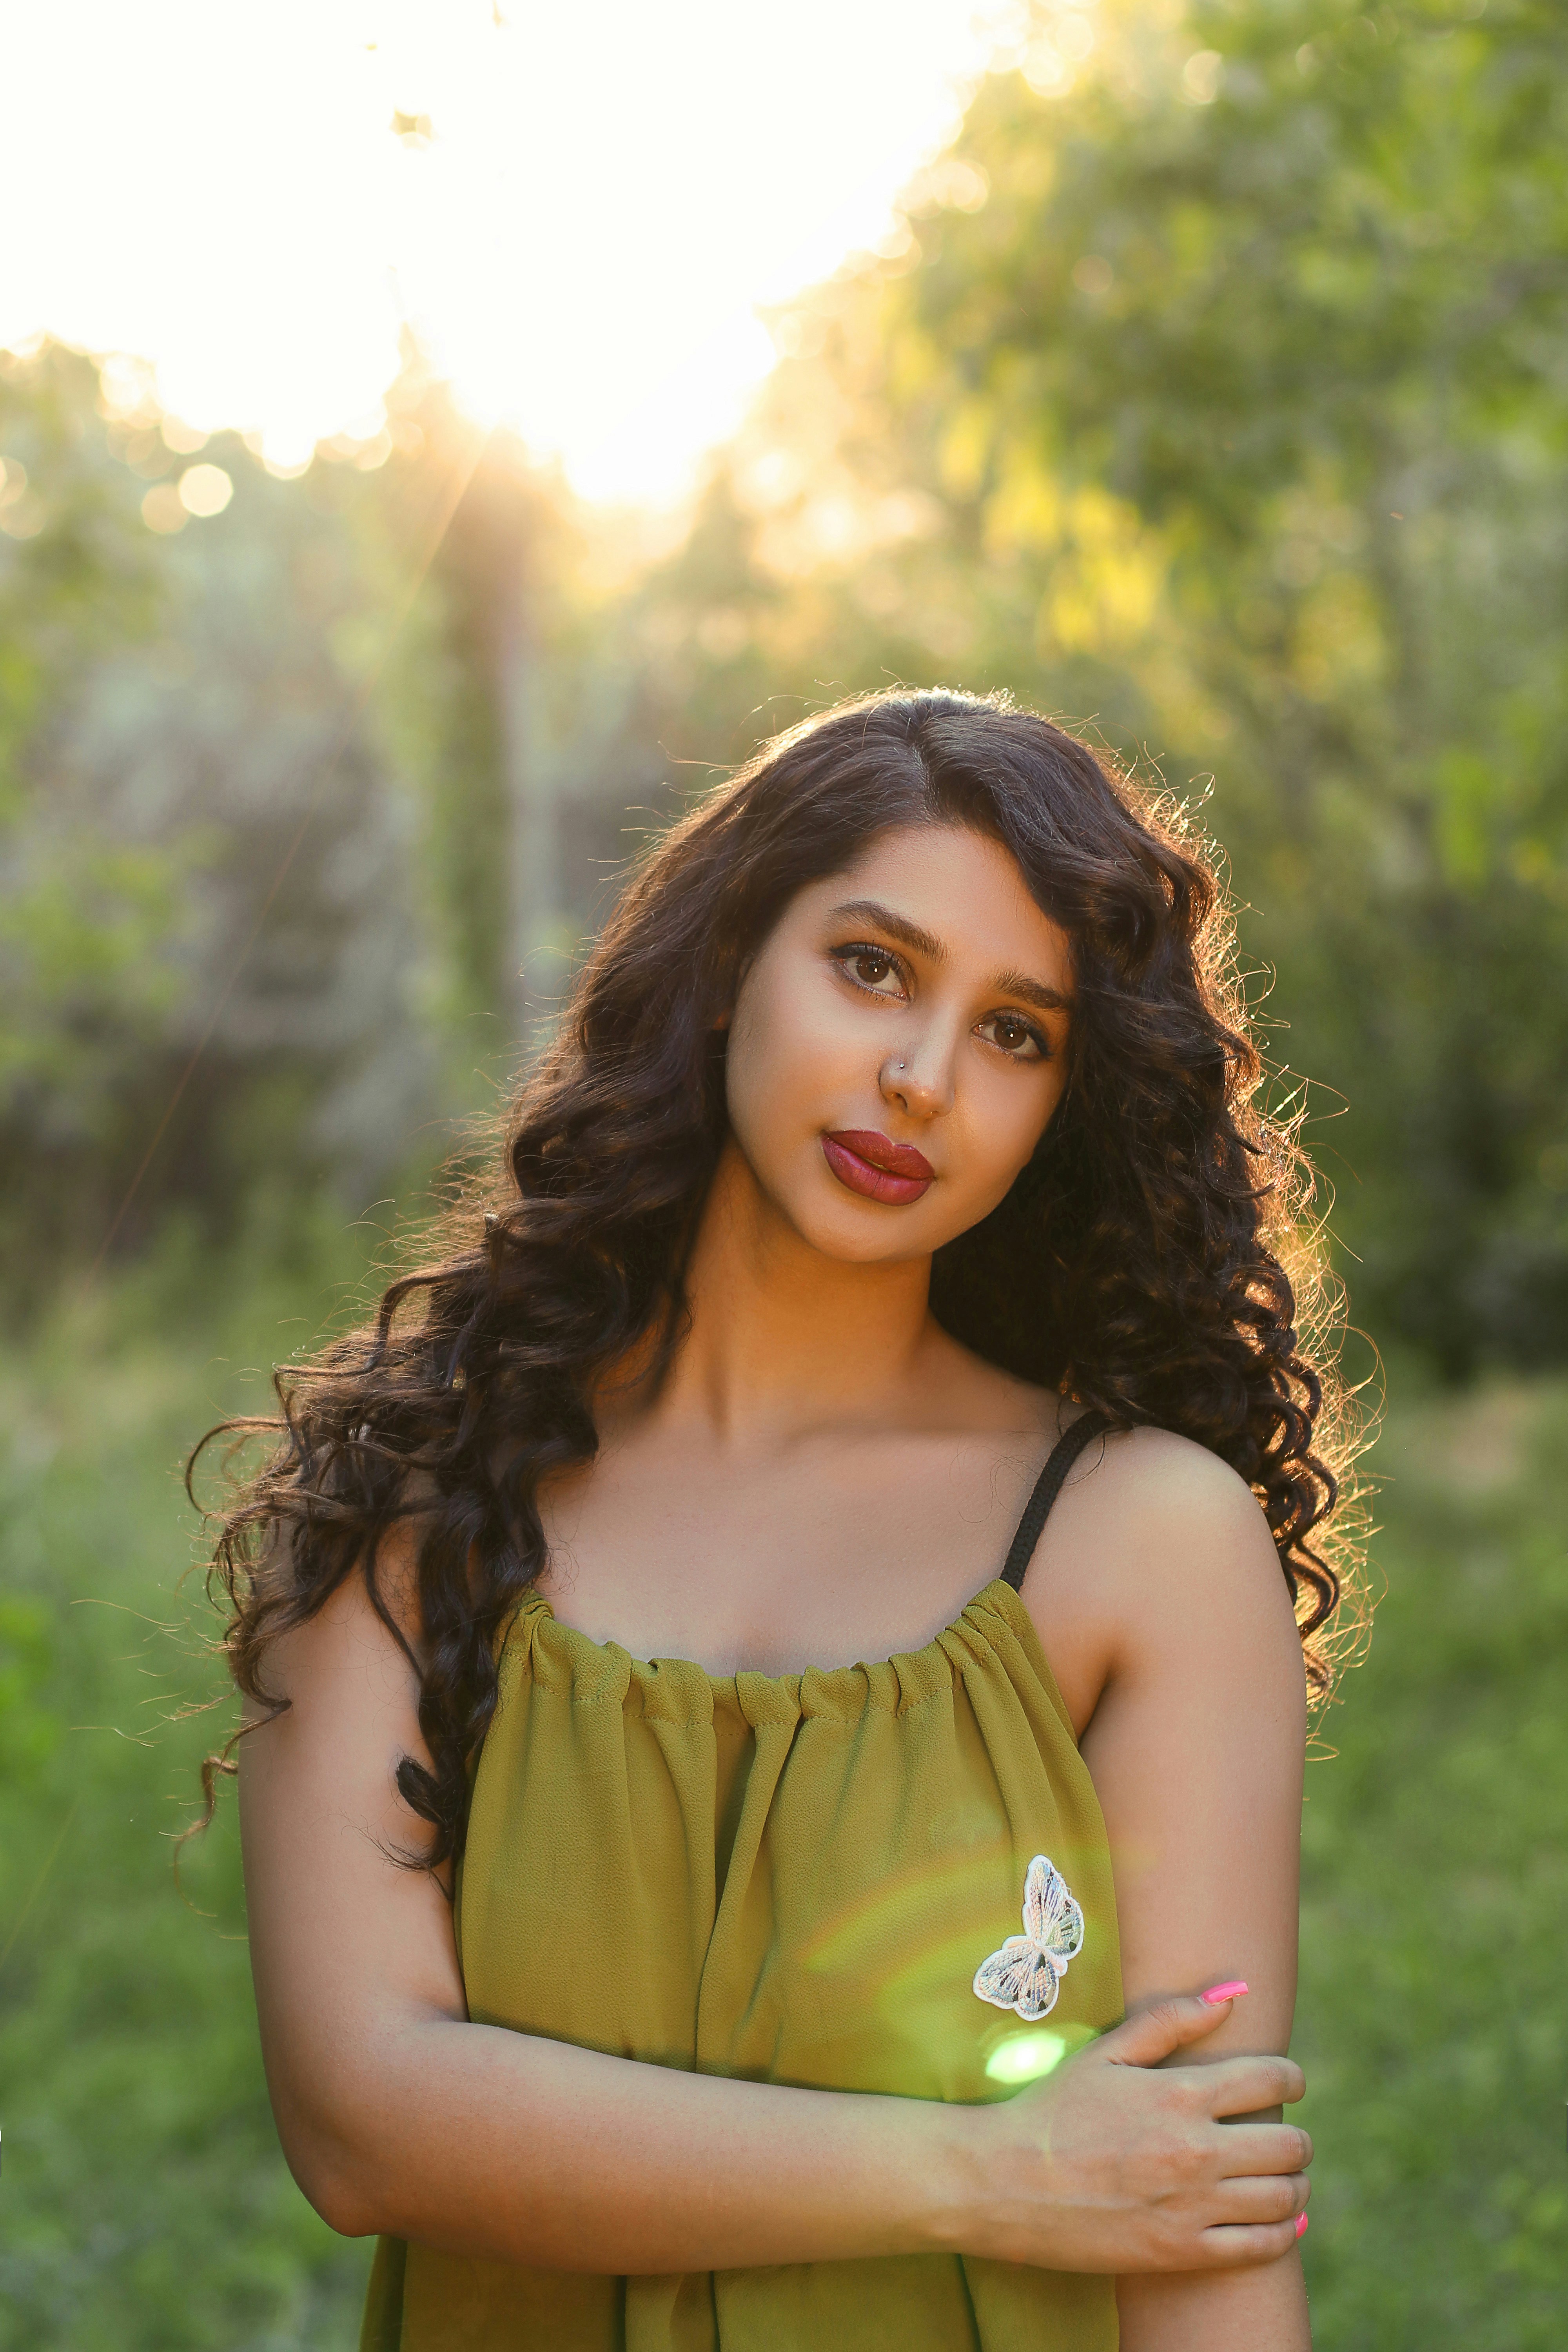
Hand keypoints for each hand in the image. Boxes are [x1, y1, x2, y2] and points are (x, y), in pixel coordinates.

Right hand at [957, 1990, 1310, 2273]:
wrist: (1006, 2182)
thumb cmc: (1053, 2109)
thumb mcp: (1106, 2053)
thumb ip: (1170, 2019)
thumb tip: (1231, 1994)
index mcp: (1179, 2094)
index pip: (1271, 2079)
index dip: (1292, 2078)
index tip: (1289, 2083)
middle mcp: (1194, 2150)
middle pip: (1288, 2144)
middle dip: (1297, 2137)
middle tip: (1285, 2135)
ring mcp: (1190, 2205)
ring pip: (1282, 2198)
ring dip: (1294, 2185)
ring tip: (1283, 2178)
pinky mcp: (1180, 2252)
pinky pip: (1259, 2248)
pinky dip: (1281, 2235)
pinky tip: (1279, 2224)